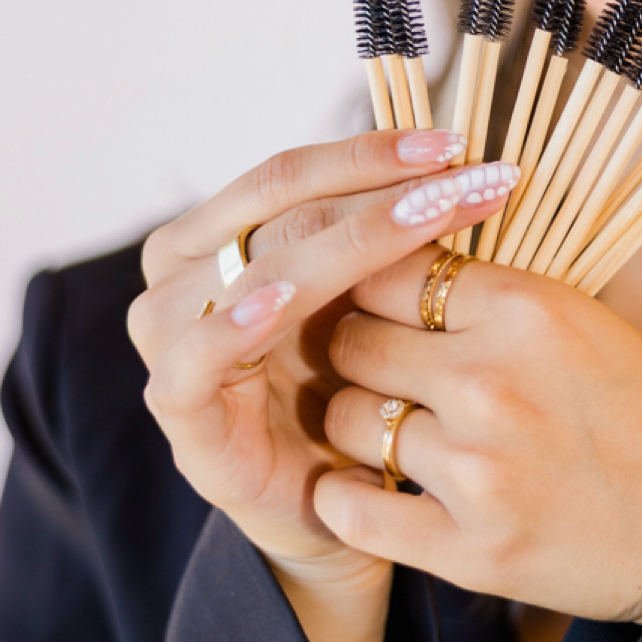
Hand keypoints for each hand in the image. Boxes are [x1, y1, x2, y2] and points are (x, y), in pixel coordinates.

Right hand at [129, 132, 515, 567]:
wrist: (320, 495)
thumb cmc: (340, 383)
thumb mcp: (358, 299)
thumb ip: (376, 238)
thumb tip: (460, 162)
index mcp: (216, 232)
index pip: (293, 174)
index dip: (372, 153)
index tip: (459, 146)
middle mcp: (182, 268)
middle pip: (282, 209)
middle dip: (385, 190)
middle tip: (472, 180)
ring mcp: (169, 332)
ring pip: (258, 269)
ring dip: (351, 242)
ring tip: (431, 215)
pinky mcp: (174, 402)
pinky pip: (199, 356)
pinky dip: (235, 325)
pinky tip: (284, 303)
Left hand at [316, 248, 641, 624]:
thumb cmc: (634, 407)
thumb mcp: (569, 318)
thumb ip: (478, 293)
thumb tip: (384, 260)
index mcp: (521, 307)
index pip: (384, 272)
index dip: (369, 290)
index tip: (375, 309)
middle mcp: (491, 379)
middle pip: (350, 343)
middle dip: (357, 356)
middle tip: (381, 373)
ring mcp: (478, 467)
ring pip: (342, 419)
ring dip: (355, 426)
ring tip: (392, 433)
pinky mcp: (470, 547)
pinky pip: (348, 508)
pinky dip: (344, 498)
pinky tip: (367, 487)